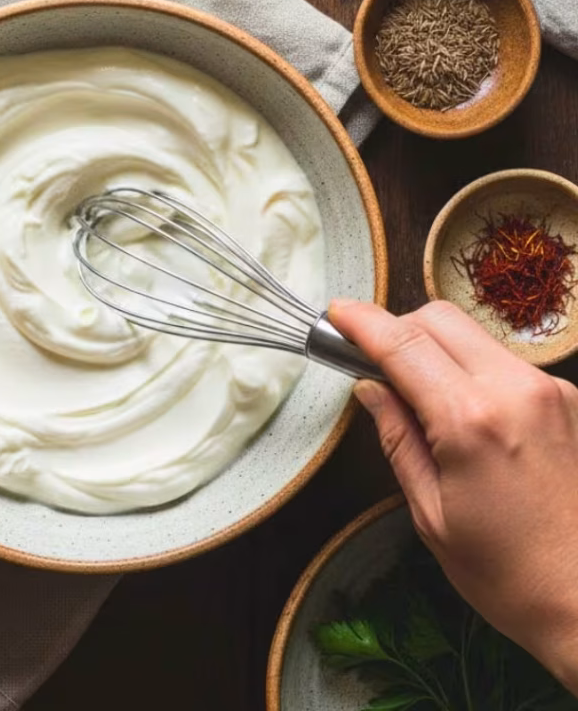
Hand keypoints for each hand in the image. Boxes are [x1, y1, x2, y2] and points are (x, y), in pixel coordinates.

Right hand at [329, 298, 577, 693]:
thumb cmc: (508, 574)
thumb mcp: (430, 513)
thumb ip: (397, 438)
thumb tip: (370, 387)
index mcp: (472, 421)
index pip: (402, 343)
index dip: (360, 322)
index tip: (335, 314)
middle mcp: (516, 390)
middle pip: (439, 318)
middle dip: (397, 327)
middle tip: (371, 361)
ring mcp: (550, 391)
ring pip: (473, 335)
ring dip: (434, 347)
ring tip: (418, 395)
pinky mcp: (569, 400)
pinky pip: (503, 362)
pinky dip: (470, 369)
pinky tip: (462, 412)